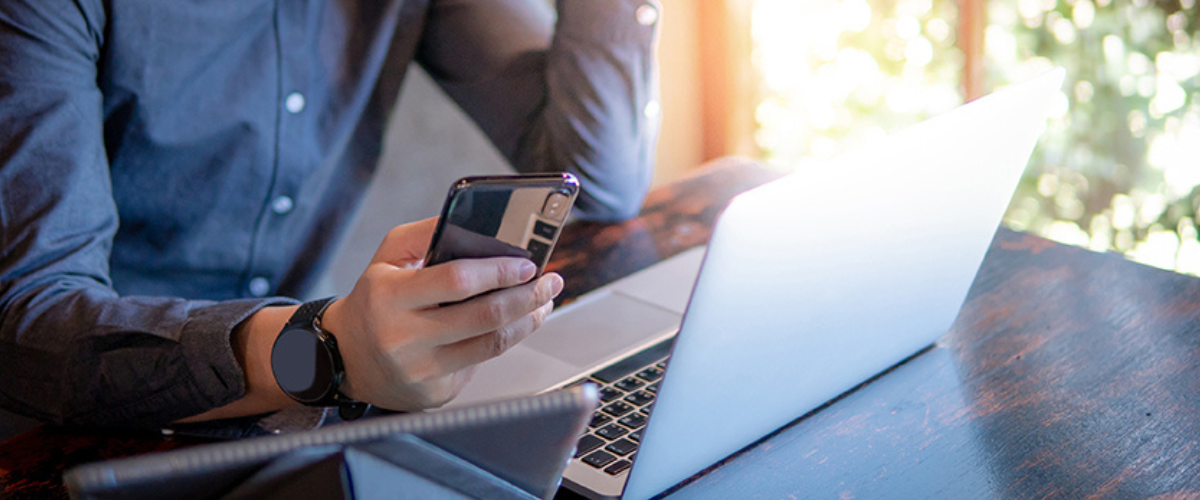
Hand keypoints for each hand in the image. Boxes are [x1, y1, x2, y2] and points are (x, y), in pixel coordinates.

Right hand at [321, 217, 562, 410]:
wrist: (346, 356)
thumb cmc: (375, 299)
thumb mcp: (387, 256)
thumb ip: (426, 233)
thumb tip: (476, 221)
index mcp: (390, 296)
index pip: (457, 281)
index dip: (499, 271)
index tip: (527, 263)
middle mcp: (403, 337)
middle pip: (485, 316)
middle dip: (527, 296)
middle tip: (550, 281)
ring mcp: (420, 370)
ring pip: (491, 345)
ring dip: (527, 321)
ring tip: (542, 302)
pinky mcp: (434, 393)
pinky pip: (480, 364)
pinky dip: (501, 342)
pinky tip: (512, 326)